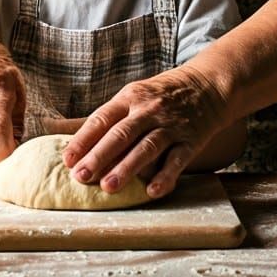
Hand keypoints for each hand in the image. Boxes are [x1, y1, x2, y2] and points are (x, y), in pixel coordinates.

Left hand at [62, 66, 228, 199]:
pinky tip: (151, 191)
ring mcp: (171, 125)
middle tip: (81, 177)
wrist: (208, 86)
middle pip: (121, 134)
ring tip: (108, 188)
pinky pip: (177, 160)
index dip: (84, 139)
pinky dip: (165, 176)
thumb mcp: (134, 95)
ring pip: (146, 147)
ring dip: (126, 168)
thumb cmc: (162, 95)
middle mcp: (149, 110)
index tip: (68, 160)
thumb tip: (68, 136)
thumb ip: (108, 116)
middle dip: (99, 156)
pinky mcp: (191, 140)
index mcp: (130, 97)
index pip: (102, 118)